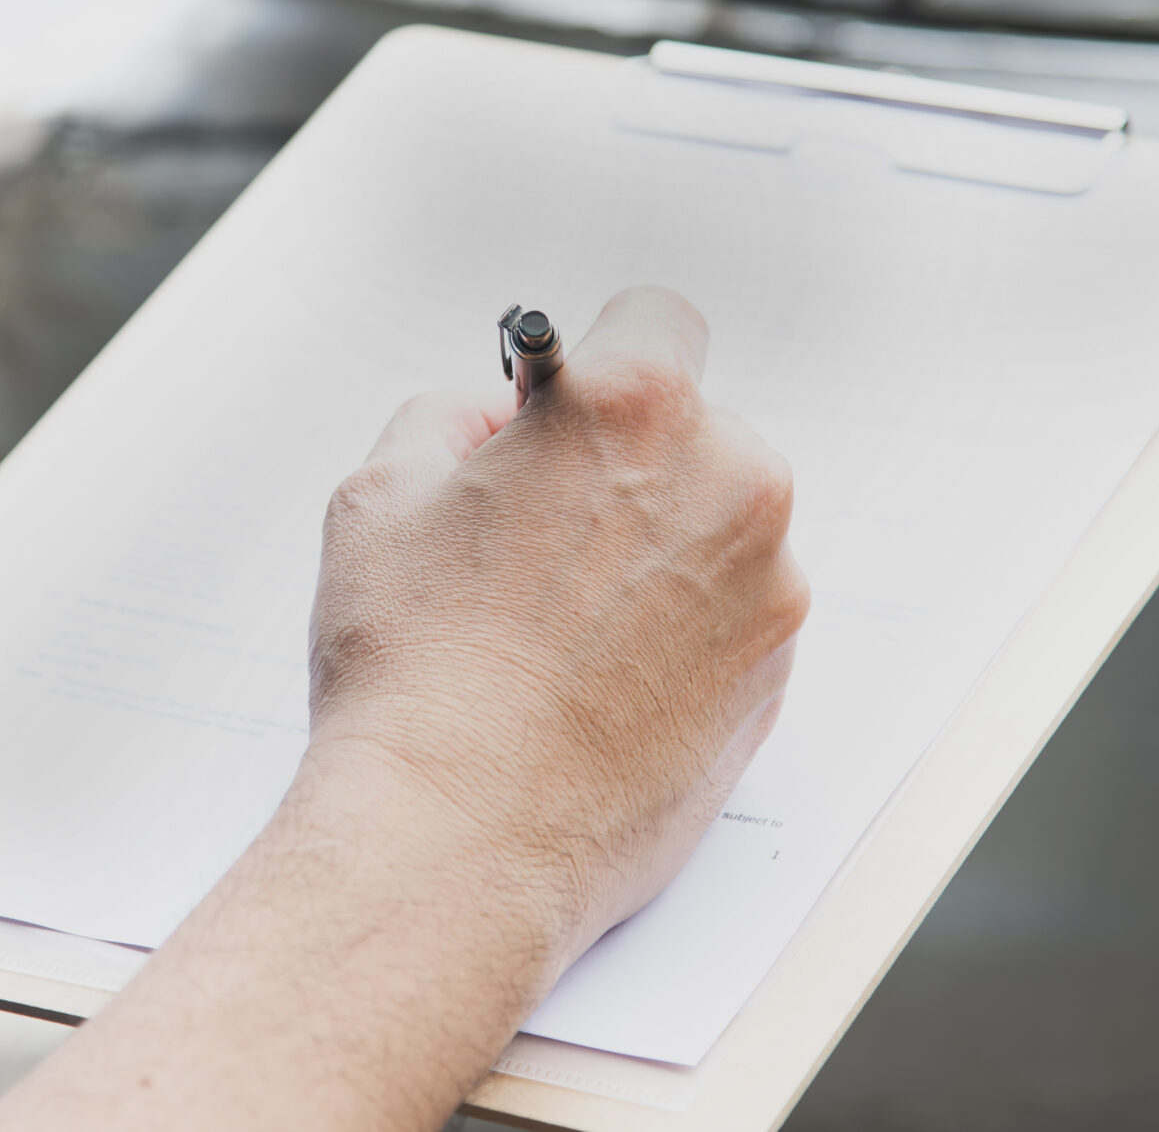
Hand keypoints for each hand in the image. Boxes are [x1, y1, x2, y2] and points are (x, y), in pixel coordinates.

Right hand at [309, 284, 808, 968]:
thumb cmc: (412, 668)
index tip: (568, 407)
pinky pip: (736, 611)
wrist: (457, 840)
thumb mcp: (379, 493)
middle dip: (629, 463)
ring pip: (720, 524)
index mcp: (634, 408)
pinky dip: (685, 628)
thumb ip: (451, 418)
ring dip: (662, 547)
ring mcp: (768, 583)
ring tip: (564, 624)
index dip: (600, 360)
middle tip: (541, 533)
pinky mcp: (778, 673)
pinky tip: (602, 678)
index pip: (657, 317)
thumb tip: (497, 422)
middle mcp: (729, 481)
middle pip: (695, 428)